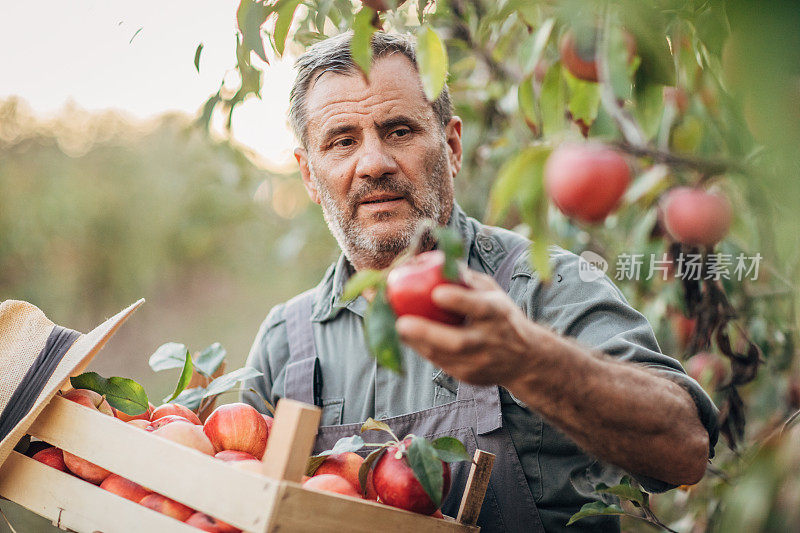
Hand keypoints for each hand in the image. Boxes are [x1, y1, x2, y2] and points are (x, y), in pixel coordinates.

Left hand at [395, 268, 540, 385]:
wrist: (526, 359)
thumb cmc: (501, 316)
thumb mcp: (492, 292)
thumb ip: (467, 279)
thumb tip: (436, 260)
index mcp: (498, 314)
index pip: (480, 308)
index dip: (460, 301)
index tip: (436, 293)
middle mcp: (491, 340)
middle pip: (459, 341)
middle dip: (428, 333)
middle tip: (401, 324)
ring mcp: (480, 362)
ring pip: (444, 357)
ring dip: (417, 344)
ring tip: (396, 329)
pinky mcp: (469, 377)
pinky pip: (441, 364)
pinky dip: (422, 351)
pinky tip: (407, 340)